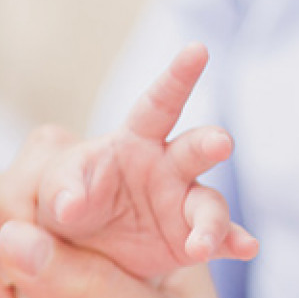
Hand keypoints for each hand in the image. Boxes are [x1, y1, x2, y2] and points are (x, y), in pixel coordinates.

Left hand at [37, 44, 255, 278]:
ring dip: (211, 222)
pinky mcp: (189, 240)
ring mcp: (183, 204)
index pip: (159, 103)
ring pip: (209, 205)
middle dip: (210, 142)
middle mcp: (169, 166)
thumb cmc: (65, 200)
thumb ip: (60, 191)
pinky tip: (245, 247)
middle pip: (196, 148)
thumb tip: (68, 207)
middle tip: (219, 142)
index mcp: (135, 139)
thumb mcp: (53, 189)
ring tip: (200, 244)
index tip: (197, 50)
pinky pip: (217, 241)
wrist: (75, 248)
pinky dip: (233, 244)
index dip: (177, 76)